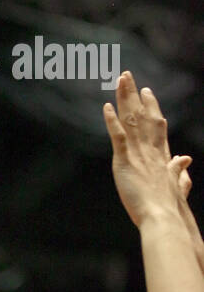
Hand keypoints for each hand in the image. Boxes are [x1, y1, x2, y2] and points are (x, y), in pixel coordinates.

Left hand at [103, 71, 189, 226]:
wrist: (164, 216)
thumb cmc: (169, 207)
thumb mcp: (177, 185)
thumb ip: (180, 171)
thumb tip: (185, 160)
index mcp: (161, 154)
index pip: (155, 124)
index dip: (150, 106)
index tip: (146, 91)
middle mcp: (150, 149)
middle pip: (142, 115)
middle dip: (134, 94)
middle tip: (127, 75)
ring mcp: (138, 154)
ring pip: (131, 120)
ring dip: (124, 98)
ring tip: (119, 80)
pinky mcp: (125, 162)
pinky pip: (118, 137)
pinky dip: (112, 122)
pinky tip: (106, 108)